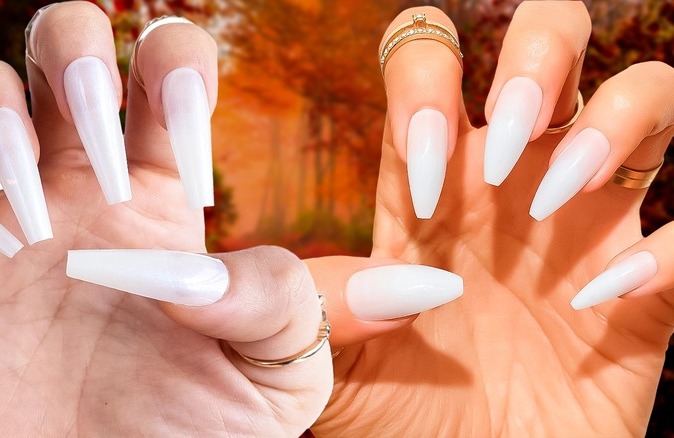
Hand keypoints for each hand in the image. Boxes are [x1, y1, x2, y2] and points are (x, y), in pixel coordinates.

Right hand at [0, 3, 329, 435]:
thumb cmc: (199, 437)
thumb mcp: (277, 373)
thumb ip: (278, 300)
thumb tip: (198, 264)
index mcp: (164, 197)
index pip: (166, 75)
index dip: (174, 61)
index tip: (186, 116)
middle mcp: (84, 191)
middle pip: (65, 52)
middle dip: (74, 50)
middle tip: (95, 116)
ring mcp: (10, 223)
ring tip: (30, 191)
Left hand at [309, 3, 673, 435]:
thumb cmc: (395, 418)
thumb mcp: (321, 361)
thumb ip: (286, 309)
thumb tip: (220, 276)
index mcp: (432, 176)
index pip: (431, 57)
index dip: (427, 86)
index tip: (419, 185)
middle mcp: (515, 177)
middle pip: (552, 36)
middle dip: (539, 62)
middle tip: (509, 149)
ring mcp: (590, 218)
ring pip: (645, 96)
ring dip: (614, 123)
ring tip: (559, 199)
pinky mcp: (650, 279)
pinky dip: (670, 248)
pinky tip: (601, 302)